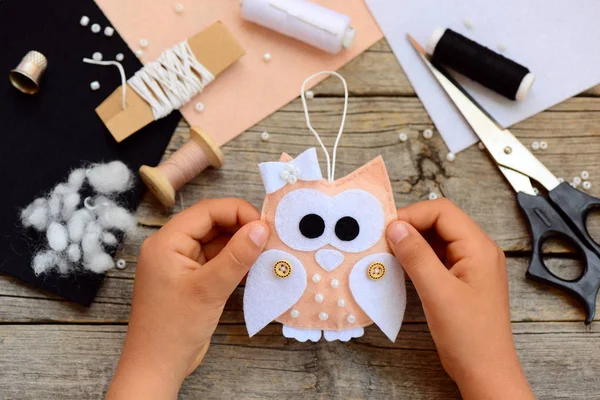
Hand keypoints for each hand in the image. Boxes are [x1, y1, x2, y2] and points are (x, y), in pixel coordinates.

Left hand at [106, 198, 268, 399]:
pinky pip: (216, 260)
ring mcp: (182, 264)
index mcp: (167, 241)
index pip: (206, 211)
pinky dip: (235, 262)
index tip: (264, 225)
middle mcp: (172, 247)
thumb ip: (236, 256)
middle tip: (269, 239)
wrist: (157, 367)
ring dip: (240, 245)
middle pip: (212, 224)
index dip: (237, 212)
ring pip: (217, 242)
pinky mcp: (192, 279)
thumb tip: (261, 228)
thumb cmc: (174, 328)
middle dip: (241, 228)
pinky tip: (254, 267)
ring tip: (266, 252)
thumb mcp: (209, 289)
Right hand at [386, 199, 533, 399]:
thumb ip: (416, 255)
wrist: (485, 371)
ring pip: (437, 240)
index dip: (412, 215)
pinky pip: (437, 258)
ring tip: (389, 254)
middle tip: (384, 241)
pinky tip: (401, 268)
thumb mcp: (437, 292)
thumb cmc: (469, 336)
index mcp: (479, 248)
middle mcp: (478, 251)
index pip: (442, 212)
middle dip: (410, 227)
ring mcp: (471, 265)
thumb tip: (396, 227)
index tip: (387, 229)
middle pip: (440, 222)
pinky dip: (418, 258)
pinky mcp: (462, 280)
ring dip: (412, 243)